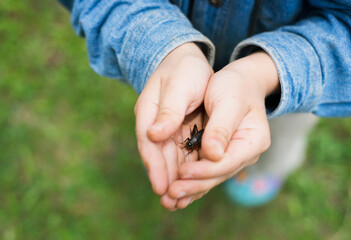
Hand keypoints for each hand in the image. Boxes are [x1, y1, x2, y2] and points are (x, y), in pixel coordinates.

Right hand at [134, 42, 212, 209]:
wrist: (188, 60)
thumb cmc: (184, 70)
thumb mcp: (178, 86)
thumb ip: (168, 111)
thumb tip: (154, 135)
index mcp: (148, 112)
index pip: (149, 144)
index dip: (154, 166)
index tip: (161, 187)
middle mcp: (154, 124)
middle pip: (157, 156)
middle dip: (163, 179)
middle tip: (170, 203)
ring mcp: (165, 129)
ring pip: (168, 158)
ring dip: (173, 178)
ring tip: (179, 202)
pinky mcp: (177, 131)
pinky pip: (179, 153)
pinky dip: (183, 168)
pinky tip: (190, 182)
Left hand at [167, 52, 279, 206]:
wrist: (239, 81)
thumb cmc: (234, 86)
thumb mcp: (228, 101)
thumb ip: (221, 128)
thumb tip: (212, 155)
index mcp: (253, 140)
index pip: (226, 162)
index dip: (204, 170)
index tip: (182, 173)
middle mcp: (245, 153)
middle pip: (218, 174)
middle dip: (194, 185)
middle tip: (170, 194)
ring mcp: (234, 156)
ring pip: (211, 177)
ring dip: (190, 189)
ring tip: (169, 200)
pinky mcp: (221, 155)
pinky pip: (206, 171)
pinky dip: (191, 181)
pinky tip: (176, 191)